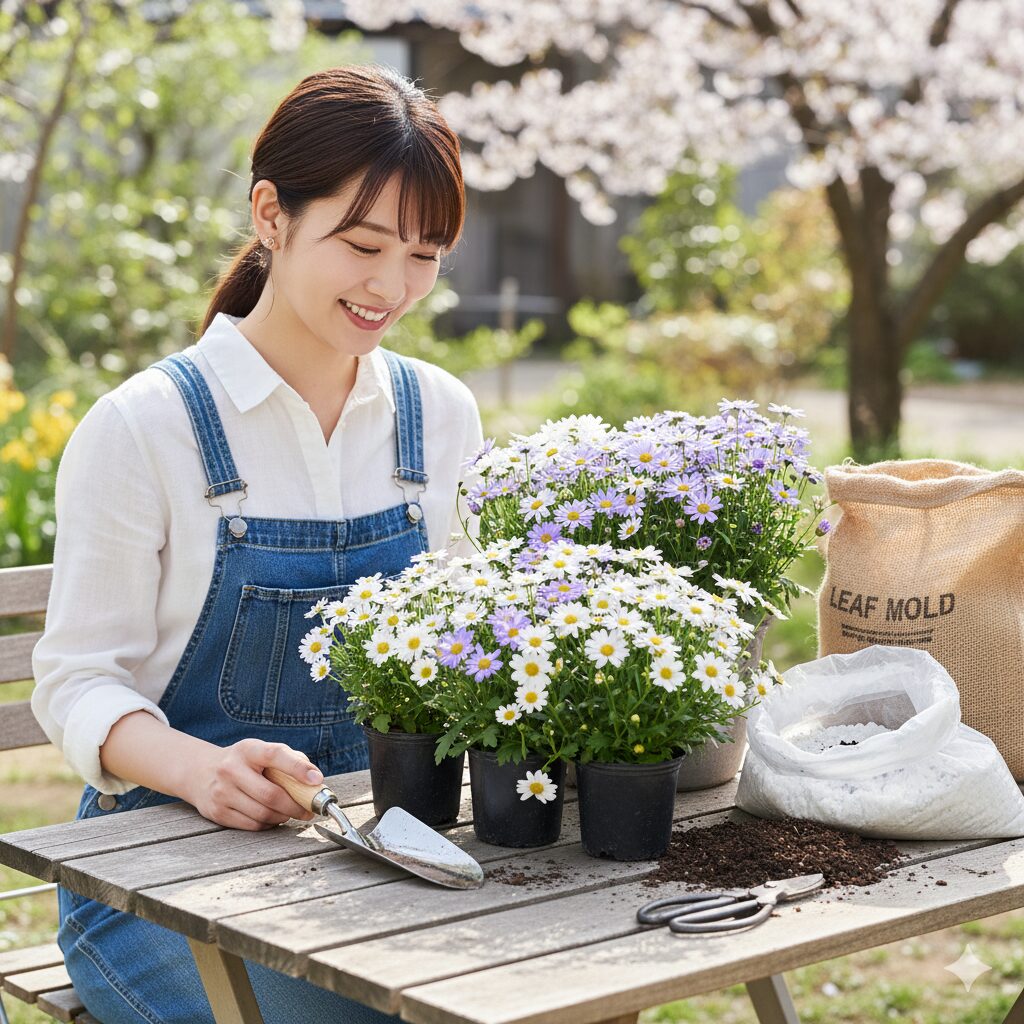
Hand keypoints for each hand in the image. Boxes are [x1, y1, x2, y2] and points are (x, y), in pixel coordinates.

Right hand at [188, 738, 323, 830]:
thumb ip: (289, 760)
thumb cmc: (244, 762)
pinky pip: (252, 825)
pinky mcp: (217, 813)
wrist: (201, 772)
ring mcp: (221, 792)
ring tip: (290, 813)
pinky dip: (268, 824)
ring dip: (283, 817)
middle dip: (296, 806)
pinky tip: (273, 817)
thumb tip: (314, 780)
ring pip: (263, 814)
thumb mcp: (261, 751)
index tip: (317, 780)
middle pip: (271, 795)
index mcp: (248, 750)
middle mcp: (231, 769)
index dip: (298, 768)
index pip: (275, 755)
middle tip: (308, 810)